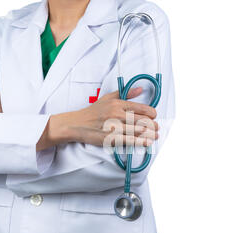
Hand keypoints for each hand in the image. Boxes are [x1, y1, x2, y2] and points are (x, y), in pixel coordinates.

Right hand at [37, 87, 158, 150]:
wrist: (77, 124)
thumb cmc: (92, 112)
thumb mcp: (108, 98)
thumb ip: (125, 94)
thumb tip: (140, 89)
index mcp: (117, 104)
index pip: (140, 108)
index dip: (151, 113)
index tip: (154, 115)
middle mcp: (117, 114)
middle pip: (141, 120)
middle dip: (153, 124)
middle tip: (157, 127)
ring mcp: (114, 127)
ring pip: (137, 131)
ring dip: (150, 134)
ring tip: (156, 135)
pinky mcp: (110, 139)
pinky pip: (129, 140)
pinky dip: (141, 141)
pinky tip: (148, 142)